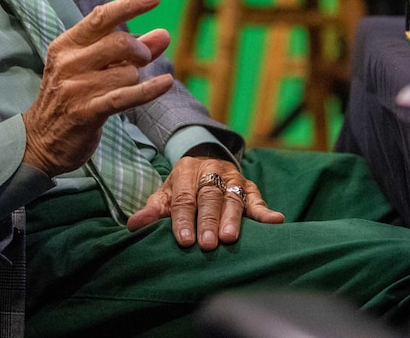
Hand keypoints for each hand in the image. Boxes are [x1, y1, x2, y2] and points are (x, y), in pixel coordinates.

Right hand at [22, 0, 173, 177]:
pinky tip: (165, 83)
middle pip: (119, 42)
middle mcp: (68, 63)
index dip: (129, 4)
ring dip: (136, 79)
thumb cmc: (70, 98)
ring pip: (126, 72)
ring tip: (125, 87)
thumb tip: (163, 35)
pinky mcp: (86, 113)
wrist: (40, 141)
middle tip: (143, 59)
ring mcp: (75, 88)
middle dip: (140, 50)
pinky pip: (126, 96)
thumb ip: (127, 50)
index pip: (101, 17)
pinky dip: (149, 90)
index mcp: (66, 45)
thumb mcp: (92, 67)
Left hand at [127, 155, 283, 248]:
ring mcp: (232, 177)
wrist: (203, 165)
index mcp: (185, 170)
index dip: (184, 219)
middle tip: (208, 243)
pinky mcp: (249, 186)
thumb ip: (152, 210)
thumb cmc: (182, 188)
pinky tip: (276, 221)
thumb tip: (133, 226)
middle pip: (209, 197)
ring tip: (230, 238)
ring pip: (233, 197)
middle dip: (208, 221)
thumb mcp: (164, 195)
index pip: (184, 197)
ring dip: (233, 218)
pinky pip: (257, 198)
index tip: (184, 240)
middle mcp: (210, 170)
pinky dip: (266, 211)